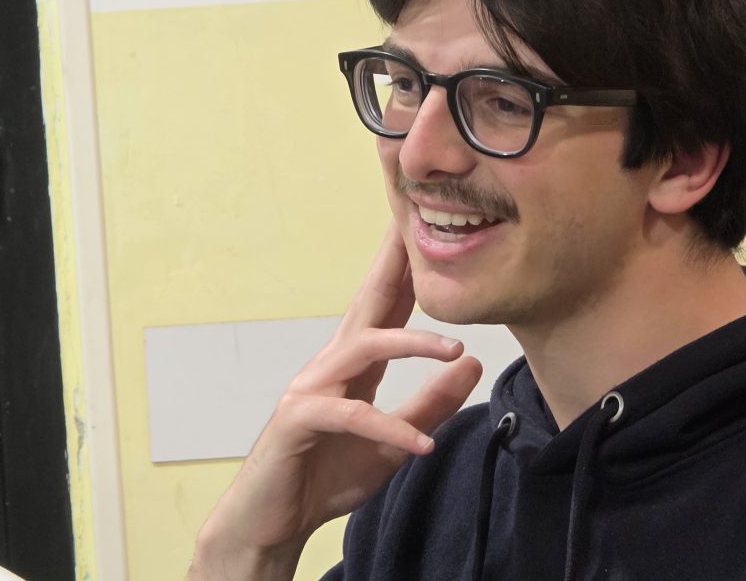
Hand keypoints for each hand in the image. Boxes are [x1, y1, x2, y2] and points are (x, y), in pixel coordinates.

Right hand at [189, 222, 483, 579]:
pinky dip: (389, 428)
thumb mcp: (395, 440)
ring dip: (410, 344)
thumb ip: (431, 404)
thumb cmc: (325, 474)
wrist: (272, 521)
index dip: (407, 270)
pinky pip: (351, 416)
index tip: (427, 230)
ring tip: (456, 350)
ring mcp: (311, 388)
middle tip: (415, 225)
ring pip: (362, 348)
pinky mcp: (299, 421)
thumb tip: (474, 363)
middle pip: (367, 303)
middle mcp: (330, 364)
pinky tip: (422, 446)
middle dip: (392, 263)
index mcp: (353, 363)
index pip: (386, 307)